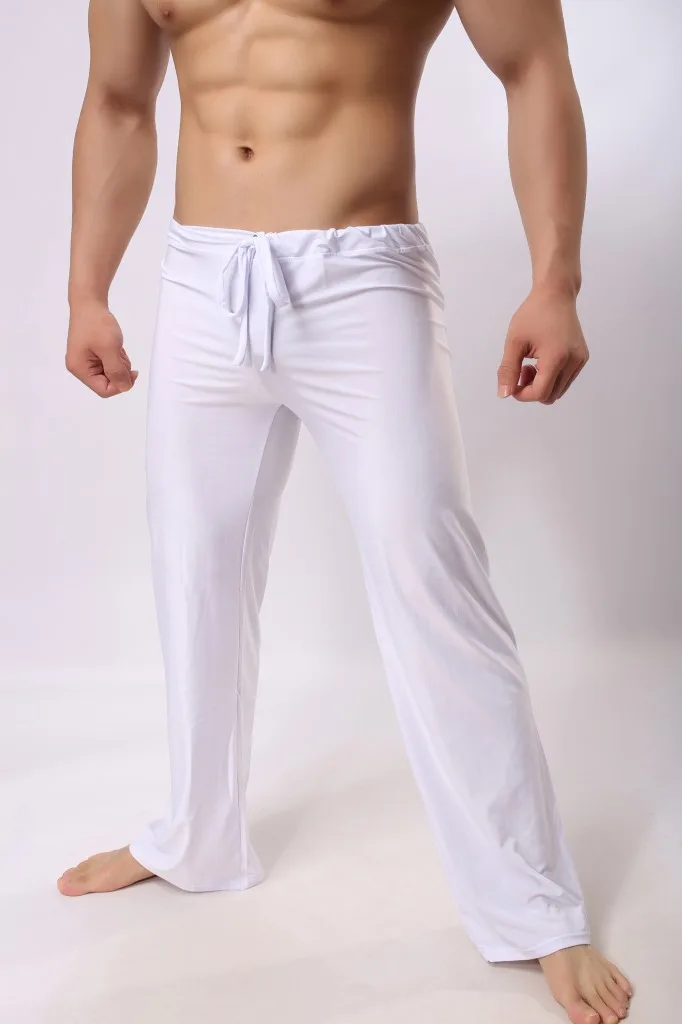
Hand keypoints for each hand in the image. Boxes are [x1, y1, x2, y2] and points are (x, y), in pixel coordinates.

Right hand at [66, 302, 138, 397]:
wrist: (89, 302)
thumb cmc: (96, 323)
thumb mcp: (110, 349)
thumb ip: (117, 371)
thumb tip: (125, 388)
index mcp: (79, 369)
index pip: (104, 390)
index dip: (121, 385)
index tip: (133, 372)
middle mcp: (80, 367)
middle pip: (107, 382)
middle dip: (119, 370)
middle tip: (120, 353)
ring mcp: (85, 360)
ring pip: (110, 373)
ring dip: (119, 363)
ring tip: (117, 346)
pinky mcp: (91, 354)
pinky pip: (108, 363)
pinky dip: (115, 356)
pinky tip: (115, 345)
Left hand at [497, 286, 588, 403]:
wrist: (556, 294)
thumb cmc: (532, 314)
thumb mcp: (514, 342)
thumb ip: (508, 370)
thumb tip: (504, 394)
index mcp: (557, 357)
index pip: (540, 393)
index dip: (522, 394)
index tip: (512, 382)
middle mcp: (573, 361)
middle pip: (550, 396)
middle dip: (532, 389)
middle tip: (522, 369)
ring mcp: (580, 360)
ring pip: (558, 391)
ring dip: (542, 385)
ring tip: (532, 364)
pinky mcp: (582, 358)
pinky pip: (565, 380)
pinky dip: (552, 378)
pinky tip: (543, 361)